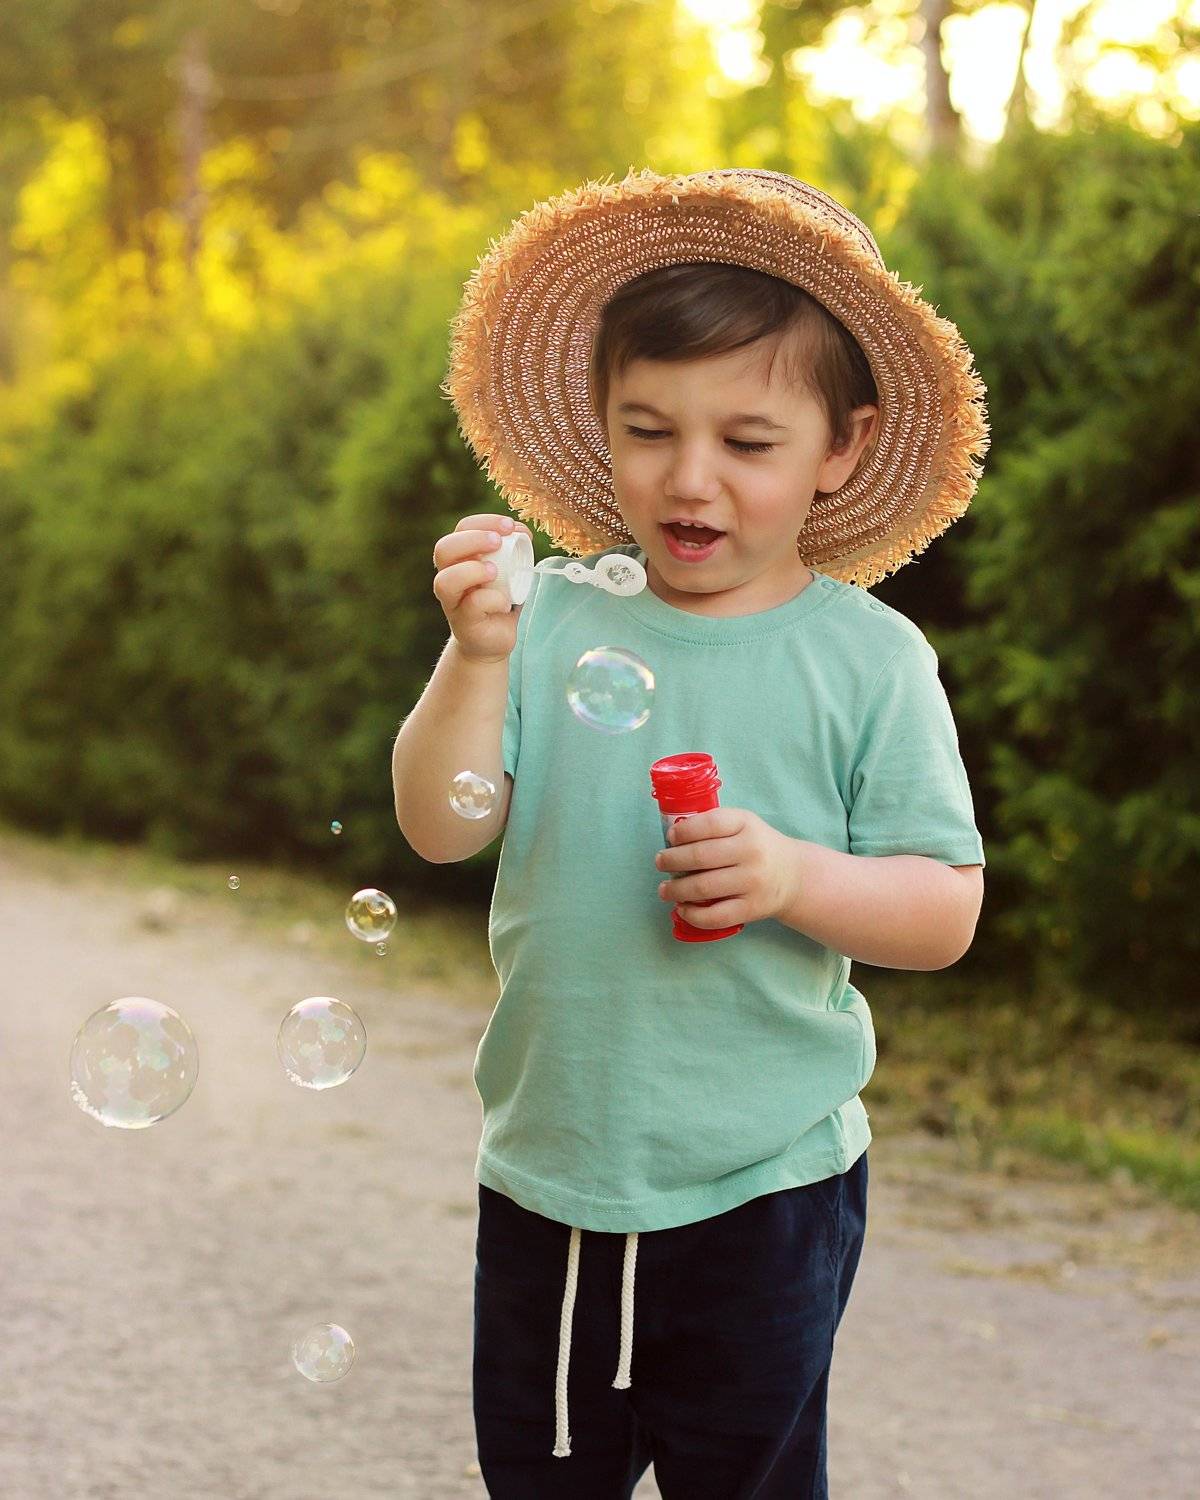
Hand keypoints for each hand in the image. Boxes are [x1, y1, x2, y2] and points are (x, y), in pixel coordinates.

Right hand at [432, 512, 533, 664]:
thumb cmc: (500, 600)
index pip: (462, 529)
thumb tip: (522, 532)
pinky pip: (472, 606)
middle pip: (444, 549)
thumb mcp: (509, 571)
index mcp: (460, 558)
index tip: (510, 526)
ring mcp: (452, 601)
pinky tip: (504, 603)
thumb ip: (514, 552)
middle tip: (499, 542)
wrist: (494, 640)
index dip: (483, 522)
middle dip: (473, 540)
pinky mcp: (463, 622)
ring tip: (495, 573)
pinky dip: (492, 600)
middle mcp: (449, 576)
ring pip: (446, 580)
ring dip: (473, 570)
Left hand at [654, 808, 791, 928]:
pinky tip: (682, 908)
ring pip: (703, 887)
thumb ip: (713, 825)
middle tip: (660, 862)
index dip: (683, 831)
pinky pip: (715, 916)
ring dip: (675, 889)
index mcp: (746, 824)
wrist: (793, 876)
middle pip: (700, 856)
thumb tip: (672, 837)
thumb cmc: (757, 846)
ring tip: (664, 889)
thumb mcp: (743, 824)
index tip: (670, 838)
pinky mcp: (751, 909)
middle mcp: (751, 852)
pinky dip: (692, 914)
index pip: (709, 824)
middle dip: (671, 860)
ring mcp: (752, 882)